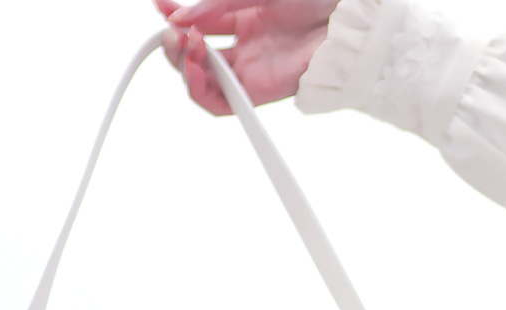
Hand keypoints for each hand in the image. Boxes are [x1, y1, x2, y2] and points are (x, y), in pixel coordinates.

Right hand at [154, 0, 336, 114]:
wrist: (345, 18)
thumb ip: (216, 4)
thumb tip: (179, 19)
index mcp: (245, 17)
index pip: (200, 23)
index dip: (176, 15)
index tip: (160, 5)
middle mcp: (245, 46)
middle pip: (196, 55)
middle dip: (175, 43)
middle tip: (171, 31)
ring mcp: (251, 70)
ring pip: (203, 81)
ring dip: (183, 66)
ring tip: (183, 46)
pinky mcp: (259, 92)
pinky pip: (221, 104)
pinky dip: (200, 92)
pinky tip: (193, 72)